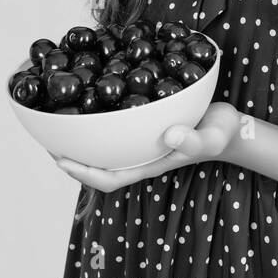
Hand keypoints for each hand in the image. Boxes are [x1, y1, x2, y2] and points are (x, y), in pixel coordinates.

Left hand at [50, 101, 241, 193]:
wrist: (229, 125)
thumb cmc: (218, 135)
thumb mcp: (210, 137)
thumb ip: (192, 139)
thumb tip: (169, 134)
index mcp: (149, 163)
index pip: (110, 178)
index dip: (84, 173)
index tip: (61, 160)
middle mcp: (140, 154)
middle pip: (99, 164)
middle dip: (73, 155)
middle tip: (48, 137)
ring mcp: (142, 141)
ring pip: (105, 146)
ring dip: (83, 138)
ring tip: (60, 119)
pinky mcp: (146, 125)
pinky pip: (117, 127)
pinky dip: (101, 117)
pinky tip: (92, 98)